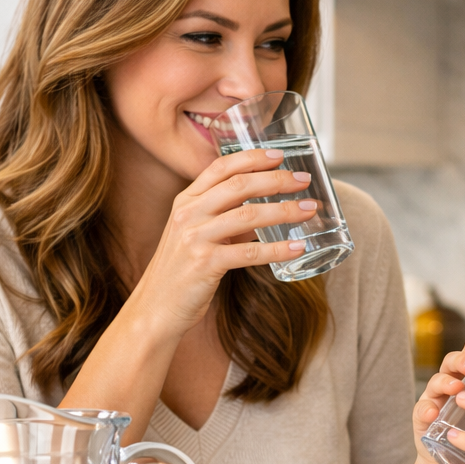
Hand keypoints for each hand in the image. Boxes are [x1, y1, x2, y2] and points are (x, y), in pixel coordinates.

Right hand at [129, 148, 316, 337]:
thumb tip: (265, 214)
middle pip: (239, 185)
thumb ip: (228, 222)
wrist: (156, 308)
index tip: (279, 155)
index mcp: (186, 201)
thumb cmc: (181, 272)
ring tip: (308, 209)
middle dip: (276, 180)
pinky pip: (249, 252)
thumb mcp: (198, 237)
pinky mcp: (205, 263)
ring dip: (284, 211)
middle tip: (303, 180)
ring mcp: (195, 237)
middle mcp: (188, 214)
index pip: (221, 167)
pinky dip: (277, 249)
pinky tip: (297, 247)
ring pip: (248, 215)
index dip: (252, 158)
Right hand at [412, 337, 464, 463]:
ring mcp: (435, 401)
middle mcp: (451, 386)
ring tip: (456, 386)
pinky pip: (421, 411)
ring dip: (445, 382)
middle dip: (461, 360)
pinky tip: (433, 412)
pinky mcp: (423, 421)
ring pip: (435, 382)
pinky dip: (426, 410)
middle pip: (451, 363)